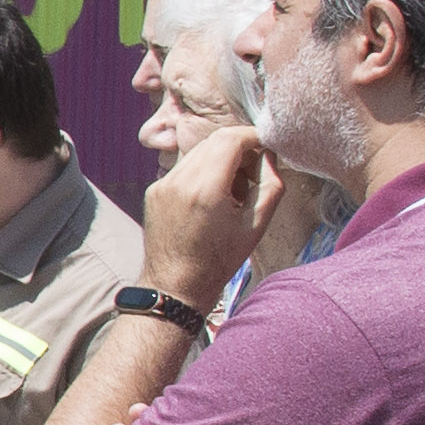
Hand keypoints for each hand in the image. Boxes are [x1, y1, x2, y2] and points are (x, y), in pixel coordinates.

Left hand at [139, 121, 282, 311]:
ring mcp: (162, 184)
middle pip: (215, 141)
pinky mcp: (154, 191)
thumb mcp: (256, 225)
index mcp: (205, 188)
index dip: (254, 138)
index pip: (231, 138)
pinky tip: (211, 200)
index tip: (267, 149)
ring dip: (222, 160)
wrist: (174, 286)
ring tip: (233, 191)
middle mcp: (179, 180)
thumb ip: (270, 185)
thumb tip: (268, 156)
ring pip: (199, 152)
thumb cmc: (218, 260)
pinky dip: (203, 172)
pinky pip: (184, 168)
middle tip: (254, 173)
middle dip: (240, 149)